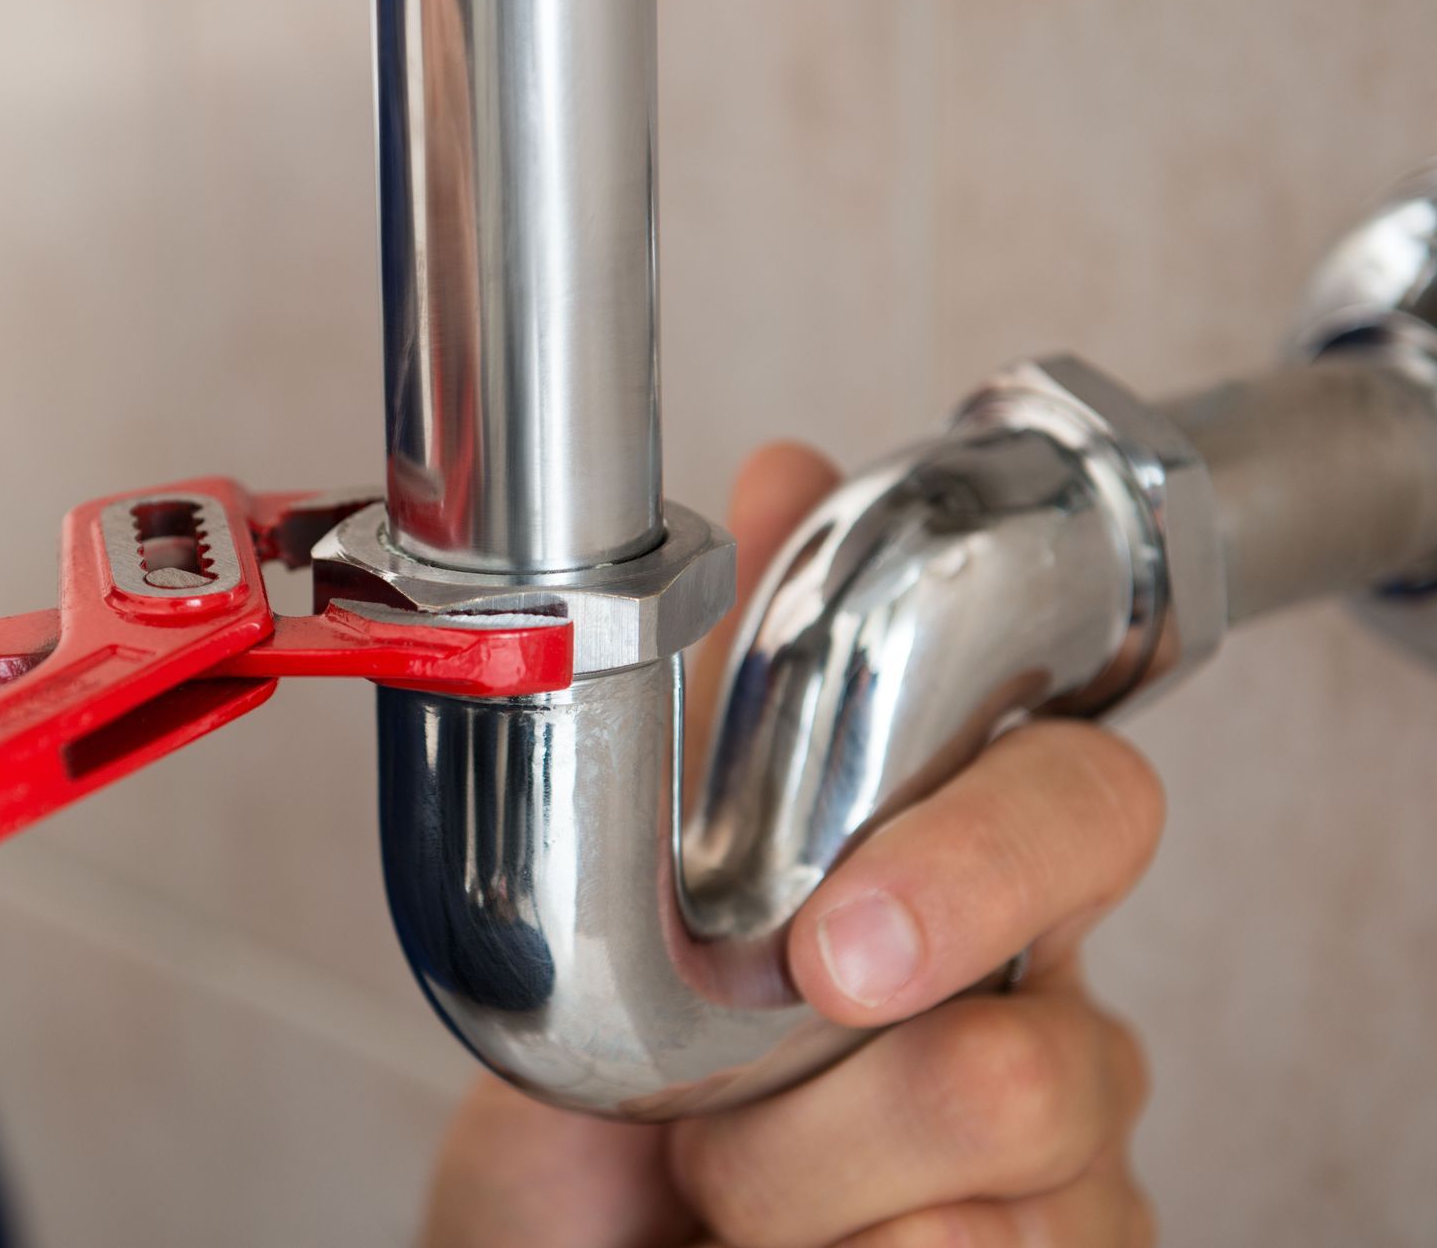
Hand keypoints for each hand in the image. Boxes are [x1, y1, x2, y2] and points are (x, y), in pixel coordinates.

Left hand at [424, 443, 1160, 1246]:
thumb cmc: (609, 1087)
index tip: (835, 948)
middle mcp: (1035, 1015)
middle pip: (1052, 1048)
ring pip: (1008, 1183)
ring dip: (805, 1196)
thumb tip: (778, 476)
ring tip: (723, 1187)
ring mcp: (1058, 1167)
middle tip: (718, 1119)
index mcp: (952, 882)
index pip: (1080, 809)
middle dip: (851, 1099)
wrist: (566, 1247)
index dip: (983, 861)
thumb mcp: (621, 885)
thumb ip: (718, 702)